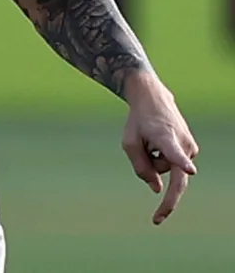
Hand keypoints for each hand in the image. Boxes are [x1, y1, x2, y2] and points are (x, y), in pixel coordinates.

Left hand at [121, 74, 199, 224]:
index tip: (189, 169)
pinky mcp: (191, 150)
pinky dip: (160, 160)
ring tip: (147, 142)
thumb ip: (140, 167)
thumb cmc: (138, 121)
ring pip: (167, 170)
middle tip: (157, 220)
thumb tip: (157, 190)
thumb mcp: (129, 143)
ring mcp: (190, 148)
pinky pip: (171, 166)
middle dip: (169, 201)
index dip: (180, 162)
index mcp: (165, 138)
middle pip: (177, 179)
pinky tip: (156, 144)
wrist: (153, 100)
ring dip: (153, 162)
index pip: (174, 152)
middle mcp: (182, 143)